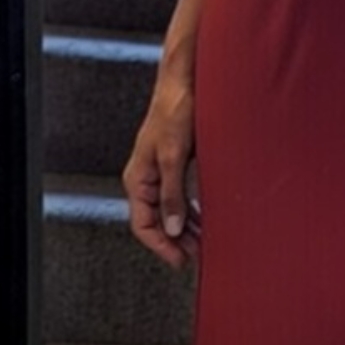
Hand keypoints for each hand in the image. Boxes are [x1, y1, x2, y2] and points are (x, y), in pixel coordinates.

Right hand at [123, 69, 199, 267]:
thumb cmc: (175, 112)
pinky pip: (181, 197)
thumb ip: (172, 194)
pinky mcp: (176, 166)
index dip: (161, 246)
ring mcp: (161, 173)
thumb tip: (173, 228)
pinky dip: (193, 212)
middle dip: (176, 242)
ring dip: (187, 230)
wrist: (185, 83)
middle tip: (199, 258)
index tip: (181, 261)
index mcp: (138, 179)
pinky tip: (206, 221)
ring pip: (170, 212)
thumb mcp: (174, 157)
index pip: (142, 225)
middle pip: (157, 222)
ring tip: (206, 244)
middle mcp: (147, 179)